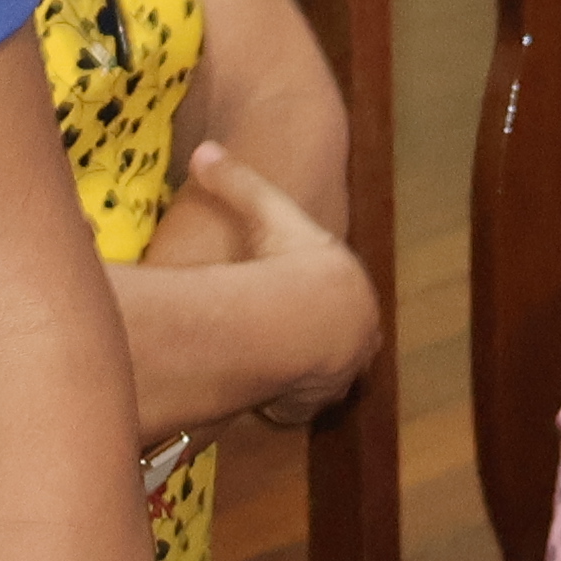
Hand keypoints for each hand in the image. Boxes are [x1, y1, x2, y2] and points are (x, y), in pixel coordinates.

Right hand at [178, 142, 384, 426]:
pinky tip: (260, 396)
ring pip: (318, 381)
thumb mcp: (266, 211)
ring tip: (268, 370)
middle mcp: (357, 339)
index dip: (315, 306)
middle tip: (279, 342)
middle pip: (337, 347)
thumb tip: (203, 150)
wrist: (296, 318)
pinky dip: (280, 405)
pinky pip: (297, 410)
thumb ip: (236, 182)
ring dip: (295, 378)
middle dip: (313, 347)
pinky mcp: (315, 403)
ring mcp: (339, 374)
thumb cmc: (287, 261)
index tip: (288, 304)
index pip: (343, 304)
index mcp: (354, 294)